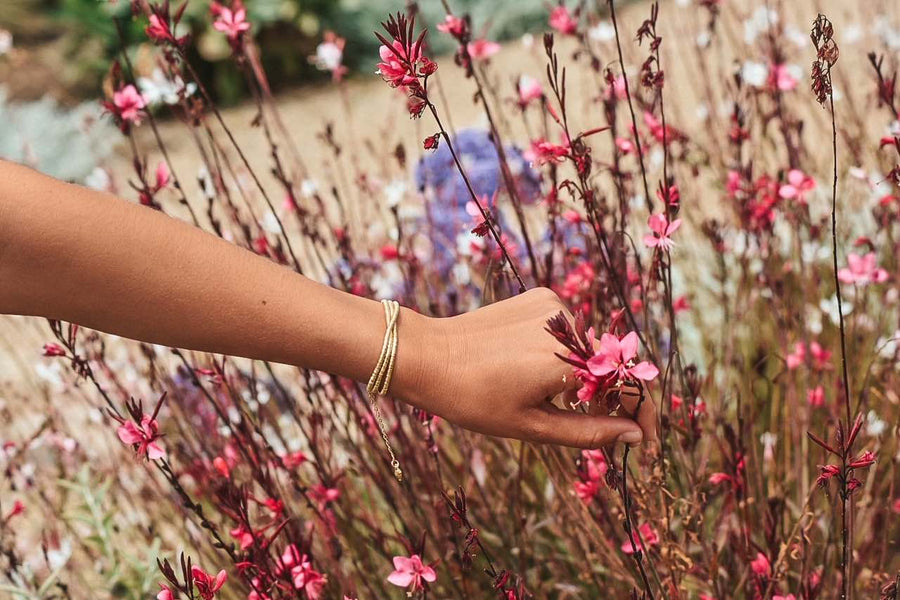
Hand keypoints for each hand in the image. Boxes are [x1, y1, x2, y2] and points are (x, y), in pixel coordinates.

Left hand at [395, 288, 657, 447]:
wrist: (427, 356)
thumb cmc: (473, 399)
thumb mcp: (532, 426)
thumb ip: (589, 432)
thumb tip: (633, 435)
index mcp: (567, 360)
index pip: (630, 386)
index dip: (643, 416)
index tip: (643, 442)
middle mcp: (568, 324)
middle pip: (613, 366)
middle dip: (613, 399)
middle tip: (600, 427)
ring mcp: (554, 305)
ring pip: (591, 348)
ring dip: (588, 375)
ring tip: (558, 400)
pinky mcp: (541, 297)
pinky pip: (569, 330)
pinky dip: (567, 352)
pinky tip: (538, 369)